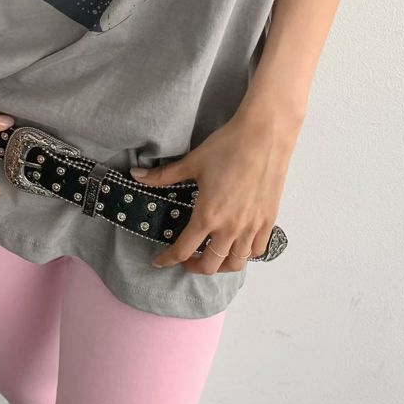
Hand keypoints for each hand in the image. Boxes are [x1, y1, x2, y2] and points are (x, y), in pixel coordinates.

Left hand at [129, 109, 300, 273]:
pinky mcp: (268, 221)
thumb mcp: (192, 163)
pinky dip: (245, 254)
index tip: (159, 261)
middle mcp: (230, 228)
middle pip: (209, 265)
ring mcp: (251, 227)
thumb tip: (135, 174)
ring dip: (220, 265)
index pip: (183, 250)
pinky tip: (237, 245)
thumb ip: (163, 176)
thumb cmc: (227, 147)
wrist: (264, 136)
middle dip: (193, 267)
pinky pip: (257, 250)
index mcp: (207, 215)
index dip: (167, 259)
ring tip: (212, 256)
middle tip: (185, 259)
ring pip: (235, 263)